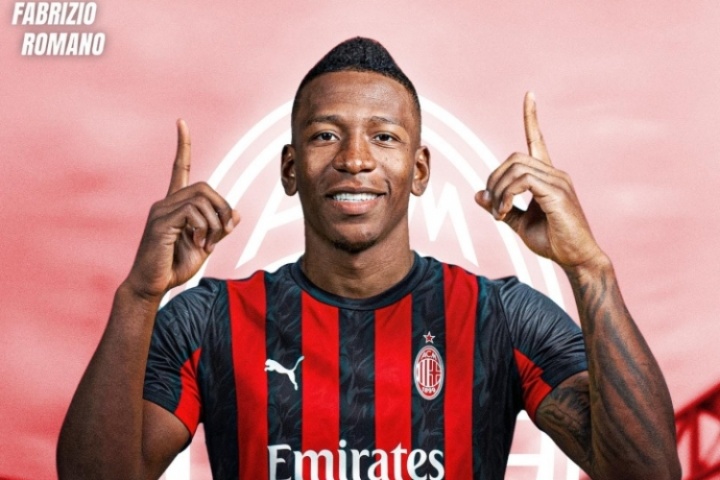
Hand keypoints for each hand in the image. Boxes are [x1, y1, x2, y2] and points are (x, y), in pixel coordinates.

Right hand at [125, 120, 239, 298]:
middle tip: (224, 231)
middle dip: (222, 207)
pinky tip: (198, 245)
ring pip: (201, 198)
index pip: (178, 168)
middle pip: (204, 186)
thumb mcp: (206, 246)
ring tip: (207, 244)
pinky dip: (204, 229)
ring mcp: (160, 211)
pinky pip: (193, 212)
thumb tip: (236, 213)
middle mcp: (165, 203)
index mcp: (175, 205)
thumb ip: (220, 228)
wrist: (152, 286)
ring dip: (214, 222)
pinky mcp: (161, 223)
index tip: (181, 122)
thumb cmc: (175, 266)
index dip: (182, 146)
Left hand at [475, 93, 603, 269]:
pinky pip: (523, 182)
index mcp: (548, 176)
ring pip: (516, 169)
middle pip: (513, 158)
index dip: (531, 117)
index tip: (529, 94)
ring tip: (499, 213)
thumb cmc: (553, 241)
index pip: (537, 139)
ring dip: (498, 191)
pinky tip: (504, 213)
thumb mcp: (520, 223)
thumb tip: (478, 194)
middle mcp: (556, 173)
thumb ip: (501, 206)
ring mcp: (559, 182)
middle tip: (493, 207)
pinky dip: (506, 196)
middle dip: (494, 179)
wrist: (577, 259)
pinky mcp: (558, 194)